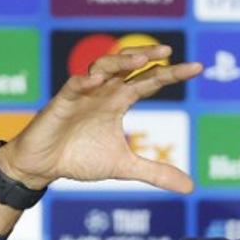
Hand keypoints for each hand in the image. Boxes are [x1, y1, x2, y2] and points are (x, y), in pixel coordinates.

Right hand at [0, 44, 201, 191]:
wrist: (42, 167)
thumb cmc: (80, 158)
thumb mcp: (124, 167)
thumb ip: (155, 172)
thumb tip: (191, 187)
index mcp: (119, 101)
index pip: (149, 81)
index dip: (171, 74)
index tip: (197, 68)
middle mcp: (103, 92)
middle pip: (129, 66)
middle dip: (148, 57)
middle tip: (169, 51)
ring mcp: (82, 94)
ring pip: (102, 67)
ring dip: (119, 61)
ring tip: (139, 58)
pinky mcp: (61, 102)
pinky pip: (73, 86)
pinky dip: (84, 82)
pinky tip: (96, 80)